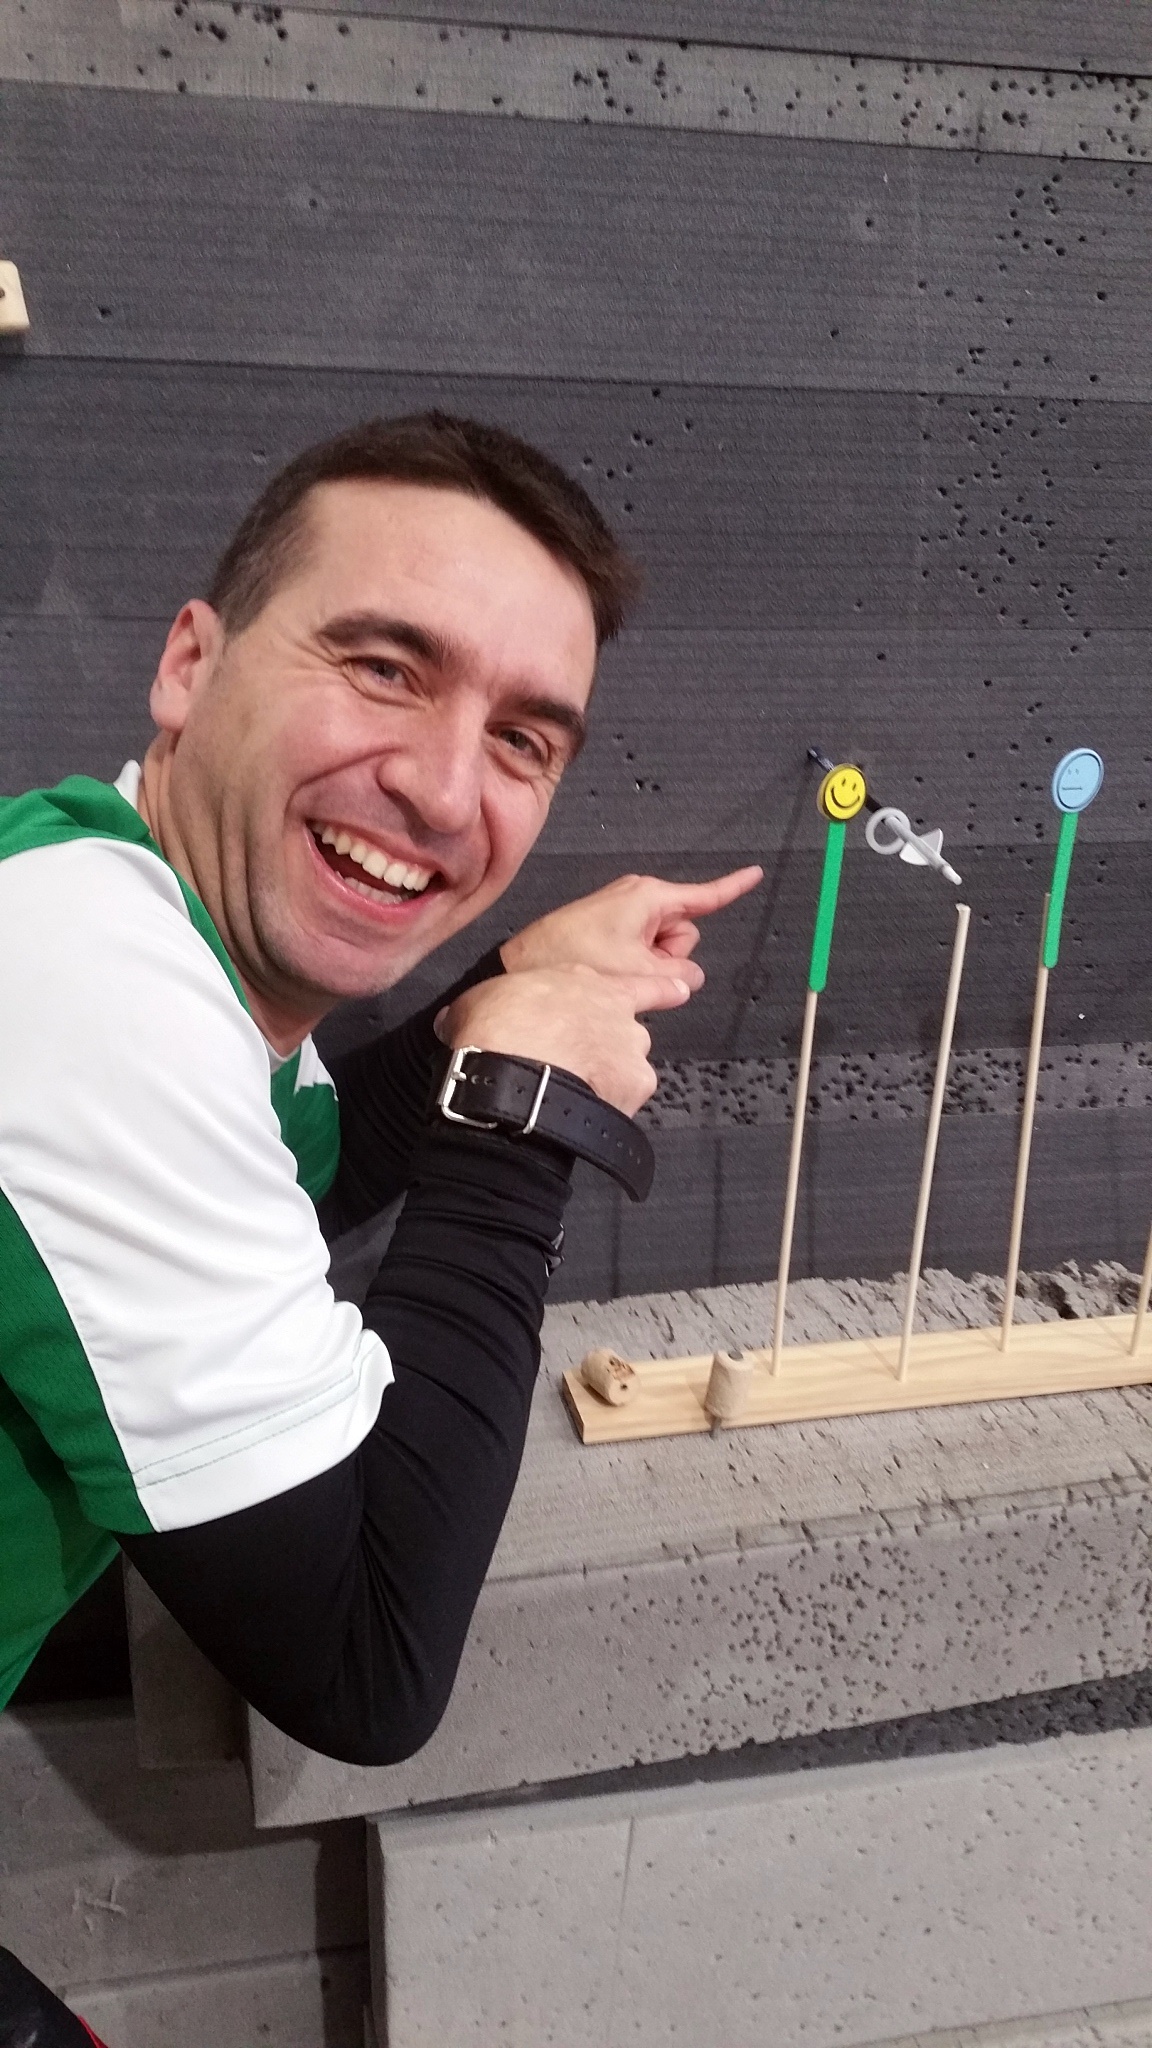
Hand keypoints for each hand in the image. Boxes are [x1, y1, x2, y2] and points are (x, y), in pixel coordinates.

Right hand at [438, 964, 693, 1116]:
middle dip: (610, 1048)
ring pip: (629, 1068)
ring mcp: (632, 1051)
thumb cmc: (497, 1026)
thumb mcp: (481, 1000)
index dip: (662, 989)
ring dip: (608, 1079)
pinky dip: (608, 1107)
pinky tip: (582, 1112)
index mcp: (588, 982)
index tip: (679, 991)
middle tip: (573, 1064)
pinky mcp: (634, 1088)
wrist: (514, 1068)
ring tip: (572, 1092)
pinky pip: (625, 1100)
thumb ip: (487, 1005)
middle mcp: (620, 1013)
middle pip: (629, 1032)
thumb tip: (453, 1020)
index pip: (642, 982)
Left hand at [500, 868, 761, 995]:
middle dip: (670, 956)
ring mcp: (626, 914)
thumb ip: (678, 974)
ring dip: (650, 964)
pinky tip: (611, 969)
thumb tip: (687, 978)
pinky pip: (642, 949)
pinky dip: (634, 963)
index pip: (706, 895)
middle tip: (637, 965)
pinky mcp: (613, 928)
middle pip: (684, 935)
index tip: (755, 873)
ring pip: (664, 948)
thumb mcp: (638, 970)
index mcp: (650, 897)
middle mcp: (640, 899)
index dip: (734, 887)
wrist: (529, 963)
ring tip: (617, 967)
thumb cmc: (574, 955)